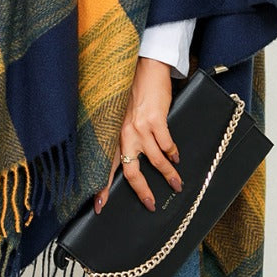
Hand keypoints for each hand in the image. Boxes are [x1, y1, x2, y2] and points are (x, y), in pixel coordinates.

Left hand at [95, 57, 181, 212]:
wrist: (146, 69)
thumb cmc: (132, 91)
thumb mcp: (121, 116)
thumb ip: (122, 136)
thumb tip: (128, 159)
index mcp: (113, 134)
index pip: (104, 166)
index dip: (101, 188)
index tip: (99, 207)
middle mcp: (124, 133)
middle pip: (131, 172)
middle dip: (142, 191)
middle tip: (151, 204)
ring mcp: (140, 127)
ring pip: (154, 161)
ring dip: (168, 175)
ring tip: (176, 184)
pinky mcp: (156, 120)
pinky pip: (166, 145)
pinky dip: (173, 154)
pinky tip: (176, 158)